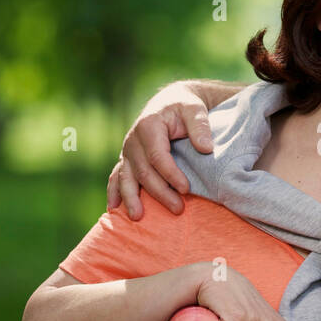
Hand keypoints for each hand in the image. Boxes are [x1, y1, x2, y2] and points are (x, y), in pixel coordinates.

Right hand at [106, 82, 214, 218]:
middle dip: (160, 192)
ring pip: (126, 178)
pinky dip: (114, 192)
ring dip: (132, 198)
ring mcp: (127, 151)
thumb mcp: (194, 109)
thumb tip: (206, 148)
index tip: (187, 189)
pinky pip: (117, 176)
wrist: (169, 103)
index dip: (171, 174)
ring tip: (138, 217)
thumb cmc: (183, 107)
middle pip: (144, 172)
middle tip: (178, 209)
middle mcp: (133, 140)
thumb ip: (200, 125)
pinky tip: (113, 207)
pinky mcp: (126, 159)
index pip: (157, 156)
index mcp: (148, 126)